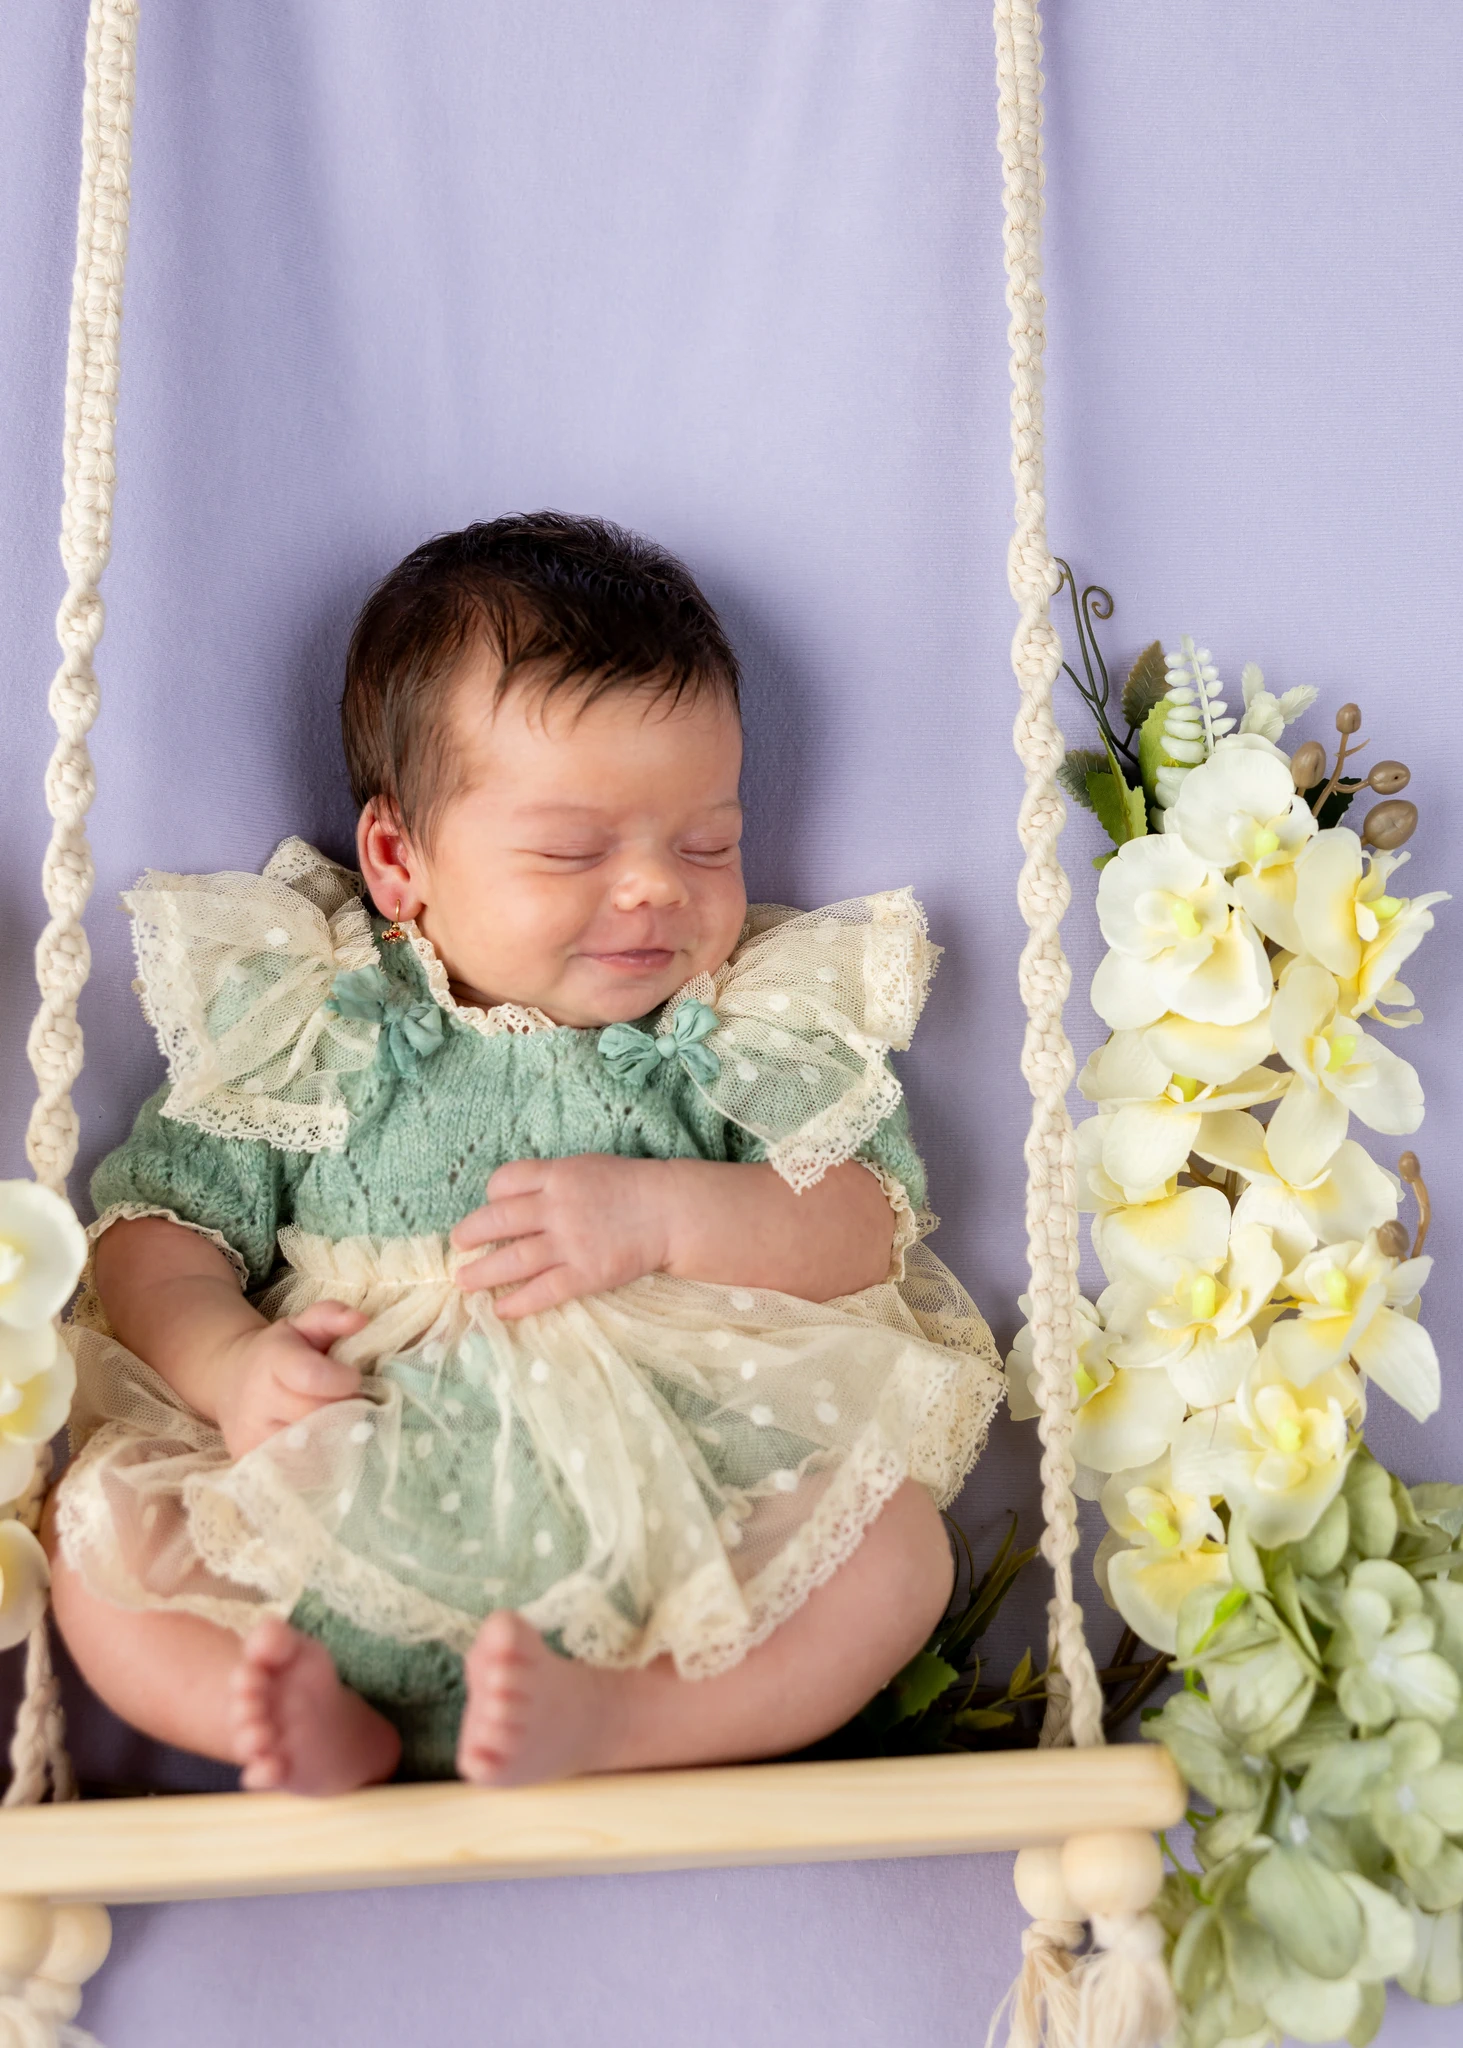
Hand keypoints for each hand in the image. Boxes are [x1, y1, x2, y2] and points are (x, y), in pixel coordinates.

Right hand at [214, 1301, 368, 1458]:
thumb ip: (331, 1316)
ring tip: (334, 1423)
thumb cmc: (280, 1354)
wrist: (230, 1382)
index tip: (353, 1378)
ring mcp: (250, 1436)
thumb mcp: (302, 1326)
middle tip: (349, 1403)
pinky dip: (317, 1460)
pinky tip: (319, 1444)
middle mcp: (256, 1401)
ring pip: (311, 1448)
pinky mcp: (250, 1463)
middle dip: (343, 1410)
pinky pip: (298, 1470)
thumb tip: (360, 1320)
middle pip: (318, 1416)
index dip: (343, 1380)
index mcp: (272, 1362)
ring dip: (333, 1438)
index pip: (312, 1377)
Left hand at [450, 1155, 673, 1317]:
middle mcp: (556, 1209)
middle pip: (498, 1220)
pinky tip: (500, 1310)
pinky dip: (517, 1303)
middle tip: (458, 1246)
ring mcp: (570, 1243)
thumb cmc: (629, 1186)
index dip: (490, 1195)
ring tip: (463, 1282)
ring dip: (482, 1273)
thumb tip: (517, 1198)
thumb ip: (552, 1181)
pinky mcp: (585, 1274)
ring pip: (513, 1260)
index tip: (489, 1207)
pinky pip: (543, 1291)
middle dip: (470, 1235)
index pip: (505, 1181)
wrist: (669, 1212)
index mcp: (557, 1177)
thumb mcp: (586, 1167)